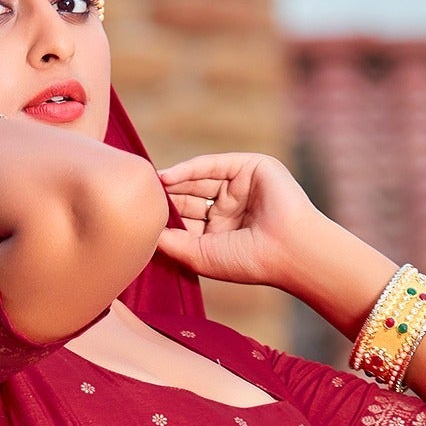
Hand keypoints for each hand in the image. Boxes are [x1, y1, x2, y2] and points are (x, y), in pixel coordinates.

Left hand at [153, 152, 329, 292]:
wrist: (287, 250)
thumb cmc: (247, 261)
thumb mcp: (198, 255)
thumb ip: (170, 243)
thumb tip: (142, 232)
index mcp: (223, 231)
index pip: (188, 218)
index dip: (165, 216)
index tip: (138, 215)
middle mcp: (232, 207)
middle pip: (191, 196)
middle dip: (167, 196)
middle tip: (138, 195)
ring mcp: (243, 186)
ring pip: (200, 179)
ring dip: (174, 181)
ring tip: (149, 185)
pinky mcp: (252, 167)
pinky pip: (214, 164)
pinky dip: (190, 169)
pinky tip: (167, 177)